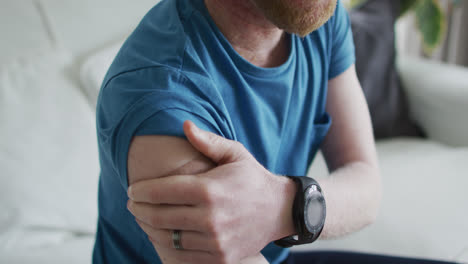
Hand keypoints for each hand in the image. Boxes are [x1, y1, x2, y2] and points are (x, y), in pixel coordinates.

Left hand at [127, 120, 293, 263]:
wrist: (280, 211)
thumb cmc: (253, 179)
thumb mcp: (234, 153)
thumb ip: (207, 141)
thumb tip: (184, 124)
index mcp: (210, 190)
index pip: (162, 191)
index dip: (141, 191)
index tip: (132, 190)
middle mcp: (210, 218)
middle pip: (159, 217)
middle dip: (139, 210)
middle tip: (132, 204)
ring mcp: (215, 241)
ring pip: (167, 238)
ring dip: (149, 228)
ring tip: (143, 218)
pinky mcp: (220, 258)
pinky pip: (182, 256)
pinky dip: (166, 247)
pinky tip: (162, 235)